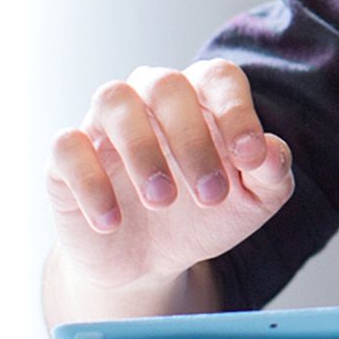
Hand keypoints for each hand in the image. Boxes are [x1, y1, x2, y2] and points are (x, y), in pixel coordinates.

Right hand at [46, 60, 294, 297]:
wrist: (151, 261)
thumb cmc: (206, 214)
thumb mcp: (252, 201)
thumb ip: (272, 173)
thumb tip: (271, 151)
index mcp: (200, 98)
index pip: (218, 77)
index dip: (236, 110)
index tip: (251, 157)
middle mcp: (149, 98)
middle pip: (165, 85)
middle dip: (192, 139)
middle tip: (210, 194)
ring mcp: (104, 124)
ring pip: (113, 99)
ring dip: (141, 149)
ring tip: (162, 200)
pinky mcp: (66, 158)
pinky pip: (67, 147)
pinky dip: (90, 182)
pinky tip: (112, 221)